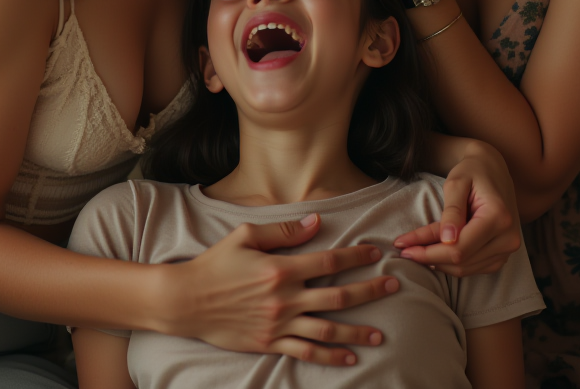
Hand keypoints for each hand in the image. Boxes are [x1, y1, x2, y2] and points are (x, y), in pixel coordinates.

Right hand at [165, 214, 398, 366]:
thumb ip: (283, 231)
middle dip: (369, 291)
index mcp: (281, 268)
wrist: (187, 300)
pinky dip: (330, 356)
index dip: (355, 257)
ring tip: (380, 334)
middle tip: (393, 287)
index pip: (328, 261)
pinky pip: (306, 351)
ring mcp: (278, 324)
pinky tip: (349, 357)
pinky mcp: (269, 343)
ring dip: (357, 331)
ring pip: (327, 329)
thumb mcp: (246, 236)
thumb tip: (315, 222)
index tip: (375, 254)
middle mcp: (285, 298)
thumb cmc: (216, 263)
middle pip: (337, 296)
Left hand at [394, 144, 521, 276]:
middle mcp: (508, 237)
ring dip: (438, 262)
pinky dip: (451, 263)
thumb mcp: (457, 182)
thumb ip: (452, 210)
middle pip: (462, 261)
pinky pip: (473, 268)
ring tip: (414, 250)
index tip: (403, 246)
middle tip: (403, 249)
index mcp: (499, 217)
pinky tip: (434, 252)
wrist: (492, 169)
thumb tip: (447, 239)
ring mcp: (507, 249)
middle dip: (429, 257)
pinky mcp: (501, 255)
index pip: (459, 247)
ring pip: (466, 269)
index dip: (428, 251)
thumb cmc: (472, 171)